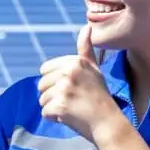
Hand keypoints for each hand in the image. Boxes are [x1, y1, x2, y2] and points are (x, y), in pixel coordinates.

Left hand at [37, 27, 123, 144]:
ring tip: (73, 108)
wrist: (108, 122)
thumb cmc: (99, 96)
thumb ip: (85, 49)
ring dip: (54, 107)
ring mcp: (64, 89)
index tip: (73, 87)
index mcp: (75, 62)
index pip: (44, 70)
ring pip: (42, 99)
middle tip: (74, 100)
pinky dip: (55, 118)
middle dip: (53, 95)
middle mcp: (69, 72)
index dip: (55, 81)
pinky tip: (70, 117)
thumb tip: (86, 26)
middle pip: (41, 85)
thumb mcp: (93, 69)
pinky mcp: (59, 106)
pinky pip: (45, 112)